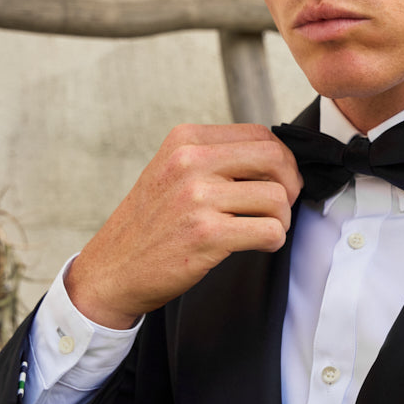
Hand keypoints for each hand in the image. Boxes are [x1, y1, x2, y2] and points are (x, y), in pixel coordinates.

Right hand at [65, 124, 302, 328]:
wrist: (113, 269)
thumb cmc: (152, 224)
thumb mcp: (174, 172)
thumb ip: (216, 158)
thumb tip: (278, 159)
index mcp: (186, 140)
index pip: (260, 135)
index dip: (282, 160)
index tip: (280, 182)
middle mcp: (190, 162)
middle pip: (275, 159)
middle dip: (291, 185)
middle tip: (281, 206)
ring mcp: (197, 198)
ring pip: (277, 198)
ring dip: (281, 219)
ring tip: (263, 230)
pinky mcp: (206, 234)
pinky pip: (269, 231)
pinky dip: (274, 241)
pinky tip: (258, 245)